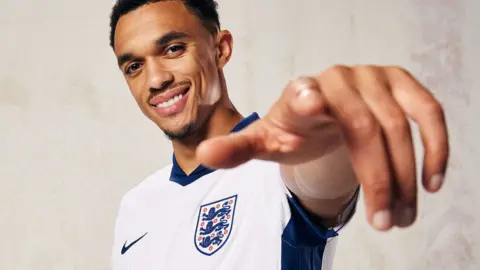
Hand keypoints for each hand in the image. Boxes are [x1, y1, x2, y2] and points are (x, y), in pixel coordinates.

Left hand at [197, 65, 448, 230]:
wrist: (325, 118)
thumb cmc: (294, 131)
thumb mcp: (266, 142)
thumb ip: (238, 149)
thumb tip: (202, 157)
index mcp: (298, 95)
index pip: (302, 94)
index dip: (306, 97)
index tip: (307, 101)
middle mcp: (336, 79)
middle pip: (364, 130)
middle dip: (376, 181)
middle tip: (383, 223)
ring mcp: (372, 77)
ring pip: (399, 127)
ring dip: (406, 177)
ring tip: (402, 217)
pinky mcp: (400, 82)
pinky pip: (428, 112)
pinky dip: (436, 147)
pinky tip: (432, 183)